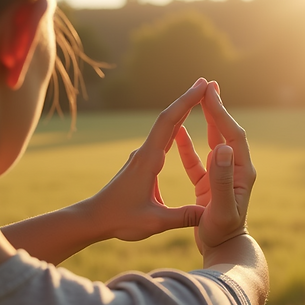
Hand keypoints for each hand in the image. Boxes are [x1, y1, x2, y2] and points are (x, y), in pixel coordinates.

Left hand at [85, 78, 208, 241]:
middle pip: (167, 119)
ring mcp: (142, 157)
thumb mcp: (153, 222)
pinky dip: (174, 126)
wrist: (94, 219)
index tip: (201, 86)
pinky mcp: (141, 163)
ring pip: (164, 127)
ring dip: (181, 111)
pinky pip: (161, 139)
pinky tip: (181, 124)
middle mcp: (144, 153)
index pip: (168, 123)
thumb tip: (209, 214)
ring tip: (199, 96)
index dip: (186, 102)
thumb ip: (182, 216)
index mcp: (148, 161)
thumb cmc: (120, 219)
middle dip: (187, 100)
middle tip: (205, 83)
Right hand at [174, 81, 256, 252]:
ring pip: (214, 142)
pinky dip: (189, 145)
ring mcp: (222, 177)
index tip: (210, 93)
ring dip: (208, 121)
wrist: (224, 252)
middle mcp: (235, 170)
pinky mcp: (209, 185)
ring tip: (200, 99)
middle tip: (209, 84)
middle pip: (227, 132)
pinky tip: (181, 131)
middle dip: (217, 108)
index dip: (221, 113)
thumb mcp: (221, 208)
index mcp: (241, 172)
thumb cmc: (223, 233)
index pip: (232, 135)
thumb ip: (221, 179)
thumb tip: (221, 147)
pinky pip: (197, 160)